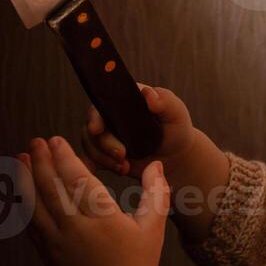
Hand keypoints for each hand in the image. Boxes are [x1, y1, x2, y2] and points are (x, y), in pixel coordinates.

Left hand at [16, 136, 169, 265]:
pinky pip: (31, 224)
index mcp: (105, 222)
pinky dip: (24, 203)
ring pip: (35, 206)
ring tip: (19, 157)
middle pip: (52, 190)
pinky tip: (21, 186)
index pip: (79, 182)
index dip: (65, 159)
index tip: (56, 140)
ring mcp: (58, 244)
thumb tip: (155, 163)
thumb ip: (156, 192)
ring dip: (25, 180)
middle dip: (41, 162)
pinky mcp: (47, 254)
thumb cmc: (137, 262)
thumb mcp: (153, 228)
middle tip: (35, 141)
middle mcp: (77, 231)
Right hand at [80, 84, 195, 179]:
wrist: (175, 157)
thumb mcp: (175, 113)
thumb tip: (147, 93)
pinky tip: (107, 173)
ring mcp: (105, 135)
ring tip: (125, 167)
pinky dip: (94, 168)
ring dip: (104, 159)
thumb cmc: (176, 129)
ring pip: (89, 146)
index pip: (101, 104)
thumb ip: (164, 101)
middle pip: (91, 127)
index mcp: (123, 99)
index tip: (97, 129)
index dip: (95, 117)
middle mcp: (109, 115)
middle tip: (122, 155)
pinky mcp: (104, 154)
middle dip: (104, 144)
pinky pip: (90, 160)